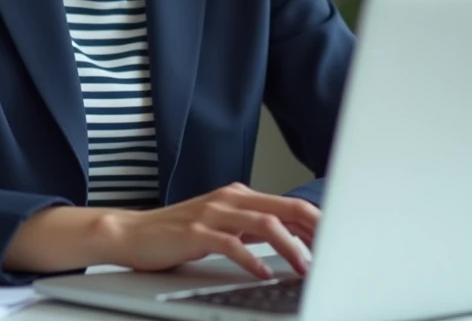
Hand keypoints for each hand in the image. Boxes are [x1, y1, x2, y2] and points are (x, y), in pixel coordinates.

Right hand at [104, 182, 317, 279]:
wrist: (133, 233)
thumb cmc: (179, 233)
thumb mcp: (224, 226)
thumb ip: (254, 229)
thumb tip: (293, 239)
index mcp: (240, 196)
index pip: (289, 205)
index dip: (317, 223)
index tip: (337, 243)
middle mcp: (230, 199)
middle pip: (284, 208)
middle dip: (314, 229)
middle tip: (335, 250)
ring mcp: (213, 213)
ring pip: (264, 223)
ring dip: (290, 246)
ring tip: (304, 267)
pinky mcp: (196, 232)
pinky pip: (231, 244)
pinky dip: (251, 260)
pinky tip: (262, 274)